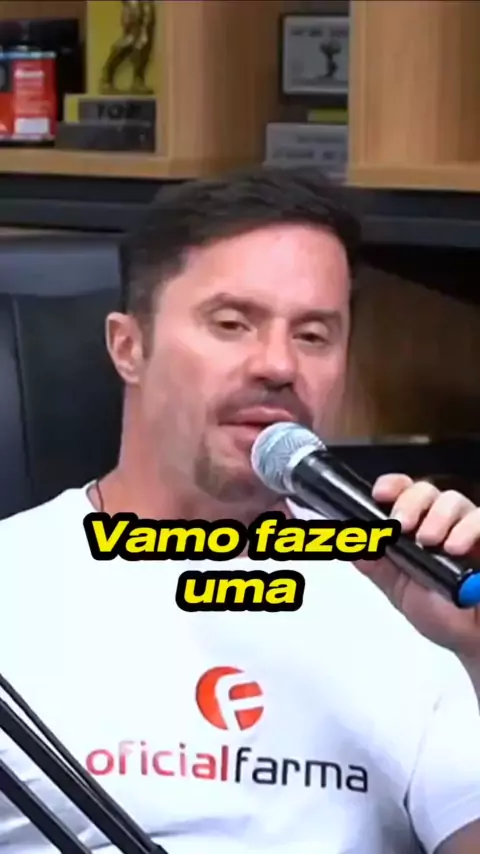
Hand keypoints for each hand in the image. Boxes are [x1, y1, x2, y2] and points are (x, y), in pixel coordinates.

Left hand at [355, 475, 479, 658]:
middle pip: (425, 490)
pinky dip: (467, 528)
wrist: (474, 641)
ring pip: (452, 499)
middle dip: (409, 502)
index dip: (391, 487)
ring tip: (430, 542)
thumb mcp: (400, 590)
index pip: (403, 494)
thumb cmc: (442, 615)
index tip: (379, 494)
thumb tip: (349, 543)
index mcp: (416, 529)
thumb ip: (376, 565)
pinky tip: (455, 548)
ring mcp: (468, 529)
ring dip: (437, 517)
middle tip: (402, 525)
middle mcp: (442, 523)